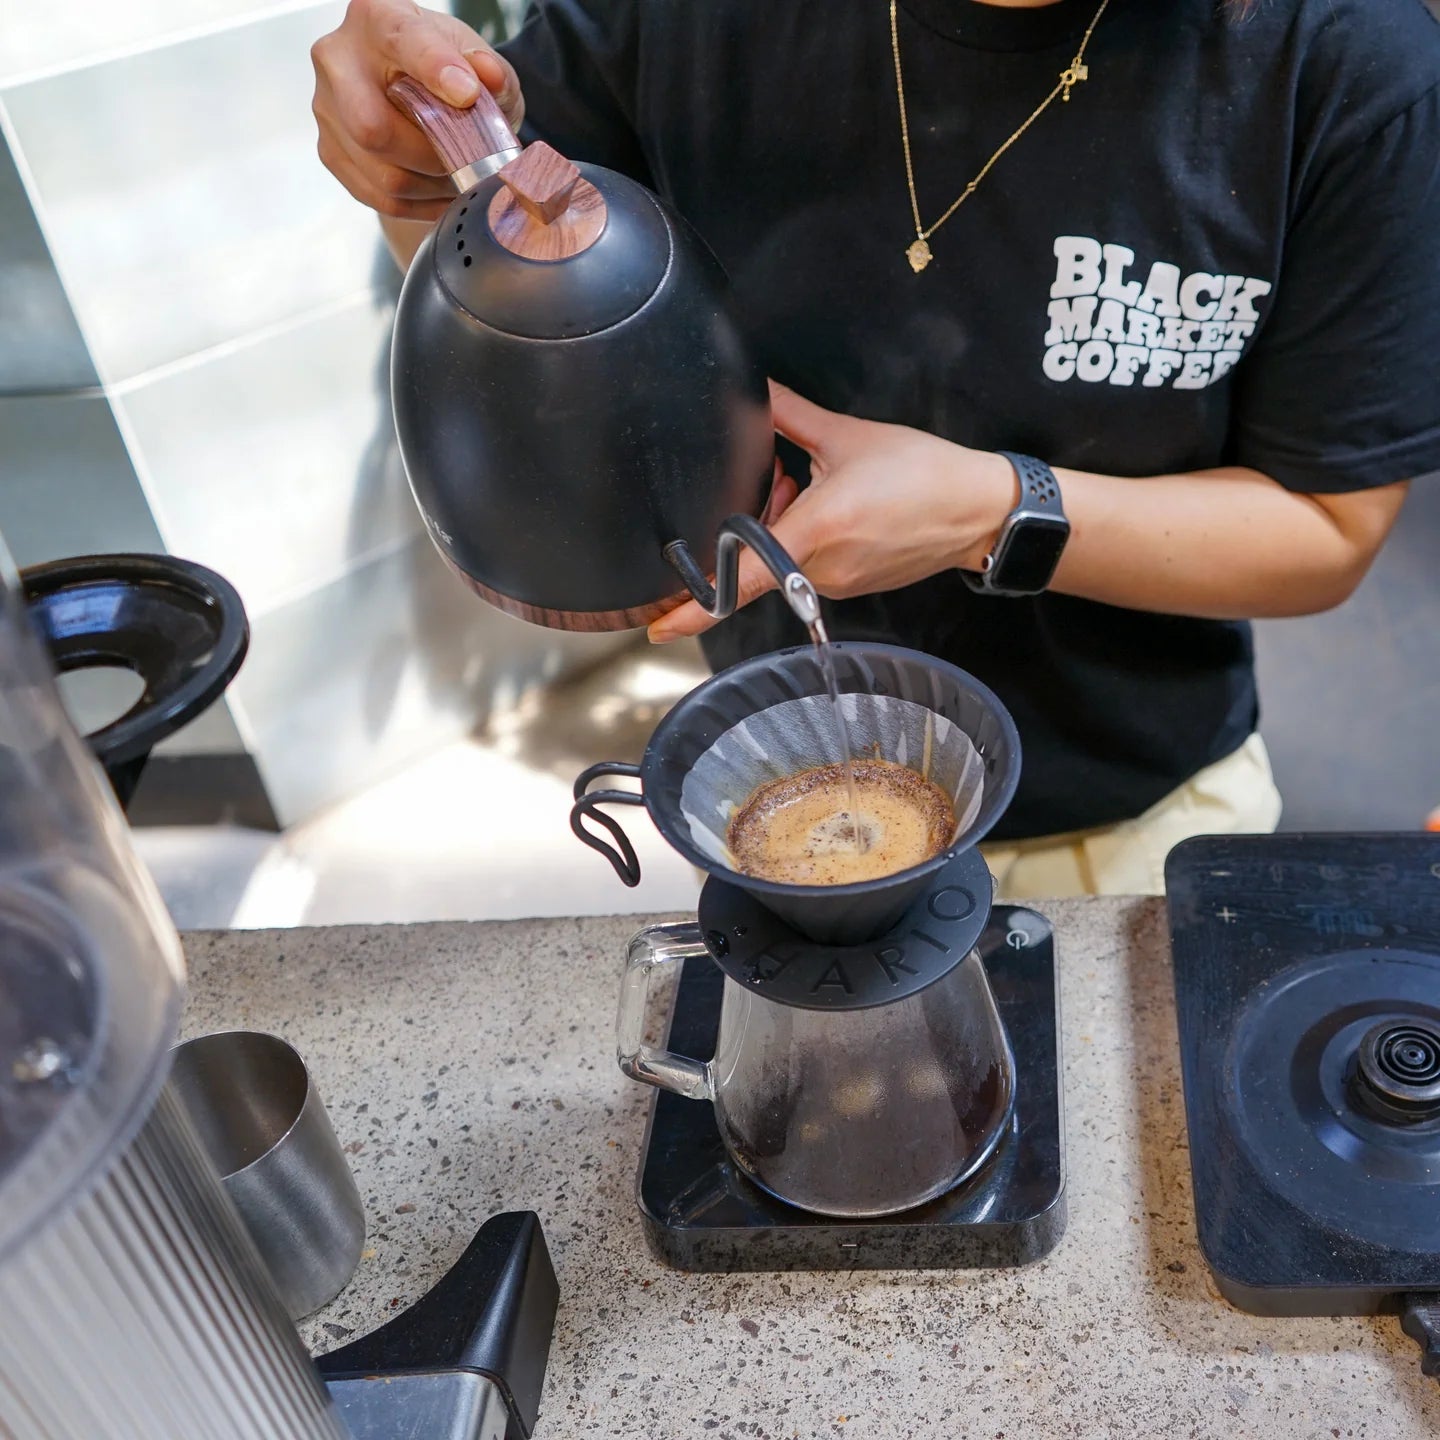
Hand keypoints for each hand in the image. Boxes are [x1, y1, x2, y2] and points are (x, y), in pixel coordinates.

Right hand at [312, 0, 524, 220]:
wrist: (414, 93)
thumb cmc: (445, 70)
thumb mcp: (476, 60)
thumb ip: (490, 69)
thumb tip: (488, 77)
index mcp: (378, 17)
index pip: (403, 42)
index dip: (435, 69)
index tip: (468, 94)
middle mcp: (339, 58)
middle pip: (372, 127)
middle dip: (432, 155)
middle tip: (467, 160)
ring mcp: (327, 108)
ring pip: (383, 173)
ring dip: (433, 186)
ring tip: (460, 176)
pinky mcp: (331, 151)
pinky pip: (380, 197)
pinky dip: (421, 204)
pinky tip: (441, 192)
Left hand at [648, 383, 1015, 641]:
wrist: (979, 511)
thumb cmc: (925, 474)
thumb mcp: (850, 436)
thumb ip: (790, 416)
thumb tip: (753, 392)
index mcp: (818, 531)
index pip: (741, 577)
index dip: (696, 606)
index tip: (659, 625)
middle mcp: (823, 568)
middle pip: (756, 553)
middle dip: (753, 518)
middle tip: (785, 478)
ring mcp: (836, 582)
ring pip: (782, 558)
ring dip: (783, 522)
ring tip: (816, 486)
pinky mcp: (850, 585)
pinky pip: (807, 564)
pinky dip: (805, 536)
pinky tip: (835, 505)